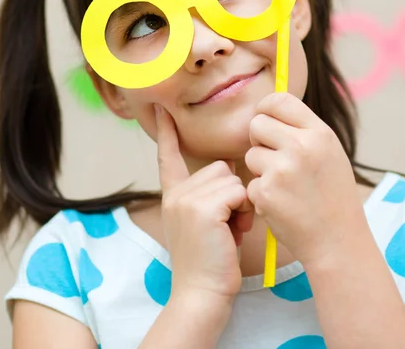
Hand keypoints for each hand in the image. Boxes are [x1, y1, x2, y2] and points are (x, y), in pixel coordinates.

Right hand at [155, 104, 253, 302]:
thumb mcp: (205, 222)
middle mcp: (176, 194)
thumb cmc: (212, 260)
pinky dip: (243, 211)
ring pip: (231, 178)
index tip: (162, 111)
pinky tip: (232, 233)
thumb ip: (211, 196)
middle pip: (219, 168)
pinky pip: (237, 192)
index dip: (166, 134)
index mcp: (174, 196)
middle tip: (228, 224)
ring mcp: (185, 199)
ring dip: (240, 203)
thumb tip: (230, 173)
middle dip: (232, 193)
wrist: (202, 292)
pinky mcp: (201, 207)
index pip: (168, 158)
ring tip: (230, 230)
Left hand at [245, 93, 364, 267]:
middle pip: (257, 124)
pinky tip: (282, 205)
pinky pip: (250, 183)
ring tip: (284, 186)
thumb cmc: (333, 196)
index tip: (265, 120)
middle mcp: (301, 147)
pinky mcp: (266, 193)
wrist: (338, 241)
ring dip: (260, 169)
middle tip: (273, 158)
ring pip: (251, 154)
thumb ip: (303, 130)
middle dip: (259, 140)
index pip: (279, 100)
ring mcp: (282, 170)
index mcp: (319, 133)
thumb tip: (270, 107)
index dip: (266, 109)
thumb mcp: (329, 153)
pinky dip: (260, 194)